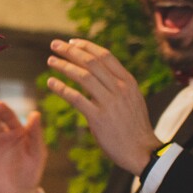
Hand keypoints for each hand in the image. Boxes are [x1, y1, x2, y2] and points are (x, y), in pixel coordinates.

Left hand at [45, 39, 158, 175]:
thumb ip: (118, 84)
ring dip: (64, 66)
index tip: (72, 42)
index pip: (105, 56)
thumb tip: (99, 71)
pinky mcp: (99, 118)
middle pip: (91, 62)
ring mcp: (110, 103)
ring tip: (50, 61)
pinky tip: (51, 83)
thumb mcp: (132, 99)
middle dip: (70, 51)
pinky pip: (76, 98)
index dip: (86, 46)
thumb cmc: (134, 126)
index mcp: (128, 81)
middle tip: (54, 44)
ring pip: (83, 77)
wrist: (142, 151)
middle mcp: (120, 88)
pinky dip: (61, 88)